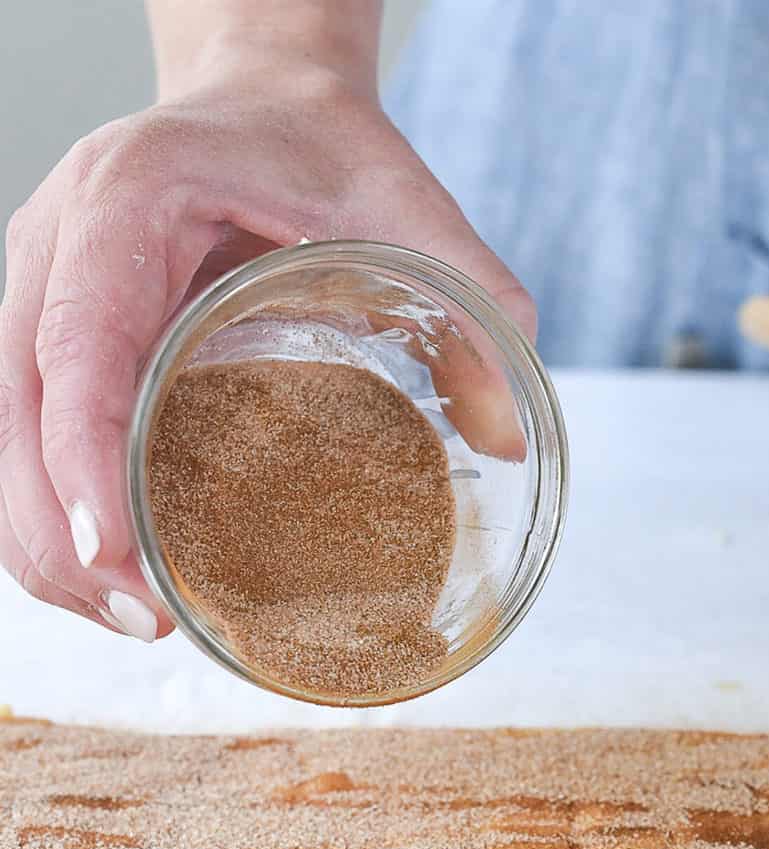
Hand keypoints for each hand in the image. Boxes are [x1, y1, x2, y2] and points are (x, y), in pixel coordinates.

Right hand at [0, 70, 535, 639]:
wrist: (261, 99)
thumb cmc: (319, 147)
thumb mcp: (407, 204)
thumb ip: (473, 304)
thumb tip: (510, 438)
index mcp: (126, 202)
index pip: (75, 346)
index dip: (82, 459)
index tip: (115, 552)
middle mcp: (57, 248)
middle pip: (15, 414)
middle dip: (64, 537)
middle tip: (147, 621)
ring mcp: (39, 295)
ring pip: (3, 441)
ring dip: (50, 546)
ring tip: (135, 620)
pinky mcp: (51, 339)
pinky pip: (25, 441)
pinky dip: (58, 518)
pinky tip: (117, 577)